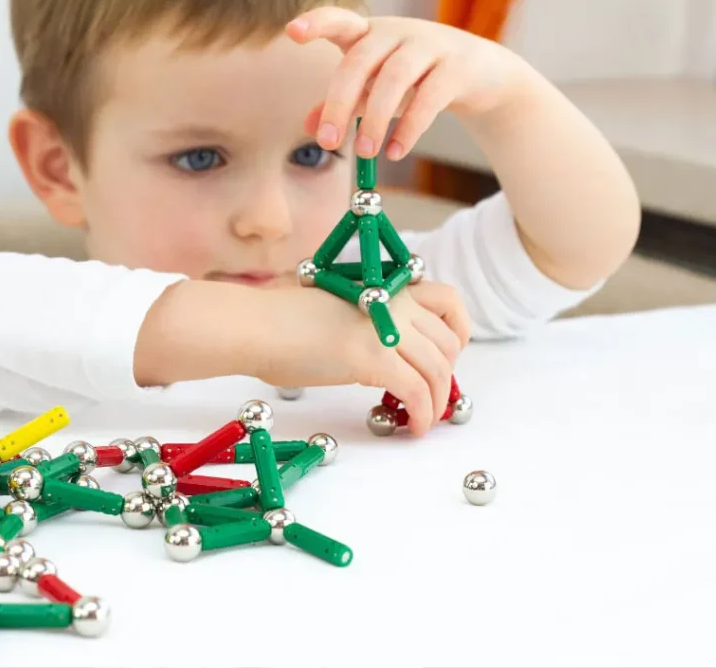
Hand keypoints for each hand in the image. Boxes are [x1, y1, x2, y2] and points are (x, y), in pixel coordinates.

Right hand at [254, 280, 470, 435]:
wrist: (256, 326)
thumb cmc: (281, 323)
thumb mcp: (338, 312)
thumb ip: (368, 323)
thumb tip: (383, 354)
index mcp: (384, 287)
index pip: (448, 300)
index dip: (458, 331)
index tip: (448, 356)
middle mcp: (393, 302)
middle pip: (448, 341)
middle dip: (448, 374)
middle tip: (433, 395)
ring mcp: (386, 329)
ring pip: (439, 370)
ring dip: (438, 401)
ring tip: (425, 419)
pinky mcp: (374, 359)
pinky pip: (417, 392)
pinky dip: (423, 414)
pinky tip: (413, 428)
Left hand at [286, 7, 530, 159]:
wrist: (480, 74)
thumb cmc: (417, 78)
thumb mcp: (376, 88)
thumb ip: (344, 102)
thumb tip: (308, 125)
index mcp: (371, 34)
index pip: (339, 21)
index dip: (317, 23)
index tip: (293, 33)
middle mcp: (397, 32)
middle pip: (359, 60)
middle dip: (339, 103)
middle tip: (329, 142)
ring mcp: (429, 45)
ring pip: (394, 78)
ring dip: (375, 120)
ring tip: (366, 152)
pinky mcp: (456, 68)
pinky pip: (428, 98)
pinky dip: (409, 128)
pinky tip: (396, 151)